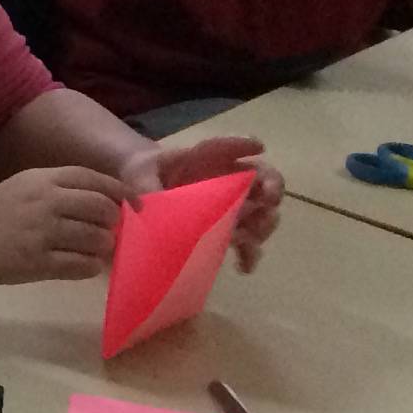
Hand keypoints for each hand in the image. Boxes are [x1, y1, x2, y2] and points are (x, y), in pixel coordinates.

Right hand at [0, 165, 126, 291]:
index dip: (119, 192)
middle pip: (102, 209)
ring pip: (98, 239)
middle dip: (113, 222)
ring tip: (92, 250)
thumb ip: (59, 189)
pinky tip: (79, 265)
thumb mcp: (22, 188)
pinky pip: (83, 265)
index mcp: (41, 179)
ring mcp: (42, 232)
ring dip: (102, 247)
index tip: (133, 205)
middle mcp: (45, 202)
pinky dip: (89, 267)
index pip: (94, 180)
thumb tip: (107, 202)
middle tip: (107, 232)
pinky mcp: (38, 262)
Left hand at [128, 132, 285, 270]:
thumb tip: (147, 205)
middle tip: (265, 205)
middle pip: (265, 182)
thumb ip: (145, 185)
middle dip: (271, 194)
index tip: (259, 147)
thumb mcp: (140, 174)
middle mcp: (229, 178)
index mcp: (208, 157)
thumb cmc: (146, 172)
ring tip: (244, 239)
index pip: (230, 147)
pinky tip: (242, 266)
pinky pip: (247, 241)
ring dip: (261, 227)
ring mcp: (233, 203)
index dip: (246, 146)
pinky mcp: (227, 226)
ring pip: (263, 213)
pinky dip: (250, 254)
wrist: (144, 188)